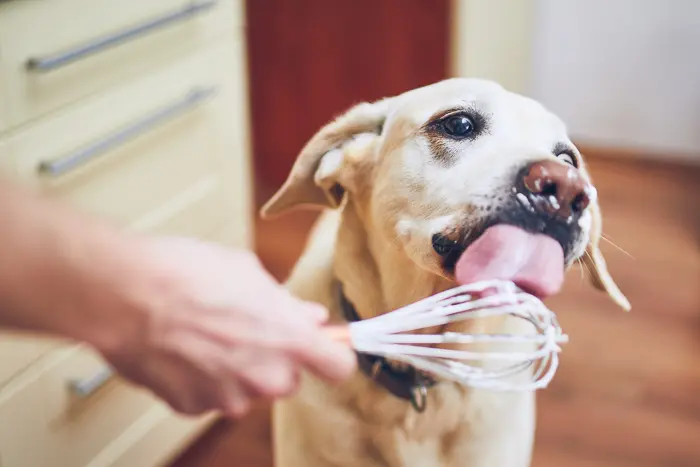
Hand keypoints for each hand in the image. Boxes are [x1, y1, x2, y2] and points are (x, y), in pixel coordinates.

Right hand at [96, 237, 355, 417]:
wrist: (126, 294)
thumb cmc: (187, 274)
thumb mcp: (250, 273)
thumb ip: (287, 304)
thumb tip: (310, 316)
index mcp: (290, 341)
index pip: (340, 367)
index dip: (331, 355)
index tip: (322, 348)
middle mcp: (267, 378)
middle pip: (288, 377)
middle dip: (273, 357)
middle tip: (244, 327)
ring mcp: (230, 398)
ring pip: (247, 388)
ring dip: (235, 368)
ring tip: (205, 333)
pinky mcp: (193, 408)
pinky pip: (211, 395)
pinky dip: (202, 378)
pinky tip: (183, 348)